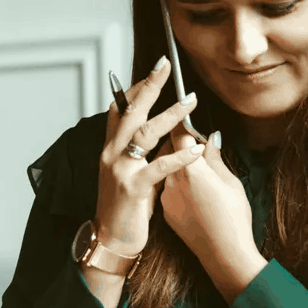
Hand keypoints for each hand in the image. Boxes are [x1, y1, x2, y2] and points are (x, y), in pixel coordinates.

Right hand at [95, 58, 203, 255]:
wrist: (111, 241)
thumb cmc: (125, 207)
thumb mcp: (132, 173)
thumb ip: (146, 153)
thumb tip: (168, 135)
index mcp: (111, 149)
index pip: (119, 109)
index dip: (136, 87)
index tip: (155, 70)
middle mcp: (112, 154)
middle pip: (130, 111)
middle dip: (149, 86)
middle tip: (166, 66)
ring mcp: (120, 170)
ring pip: (144, 133)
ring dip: (169, 115)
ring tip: (190, 102)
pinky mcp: (133, 189)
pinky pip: (158, 167)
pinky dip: (179, 156)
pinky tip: (196, 149)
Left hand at [156, 123, 256, 264]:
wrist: (223, 255)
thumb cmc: (234, 218)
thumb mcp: (231, 182)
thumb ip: (215, 157)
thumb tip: (210, 138)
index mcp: (191, 168)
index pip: (179, 132)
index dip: (182, 120)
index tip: (184, 109)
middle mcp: (173, 179)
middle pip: (168, 148)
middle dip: (179, 141)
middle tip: (194, 141)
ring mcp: (166, 196)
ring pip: (166, 167)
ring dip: (176, 162)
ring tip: (196, 170)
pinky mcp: (165, 210)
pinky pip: (167, 187)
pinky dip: (176, 182)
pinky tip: (193, 191)